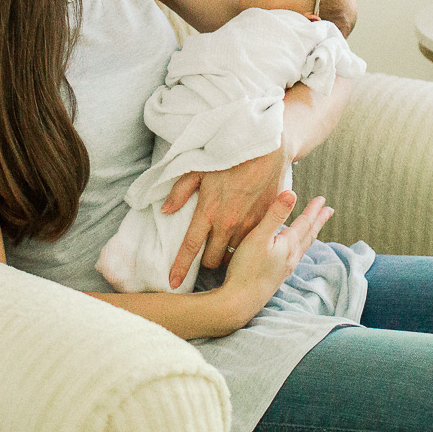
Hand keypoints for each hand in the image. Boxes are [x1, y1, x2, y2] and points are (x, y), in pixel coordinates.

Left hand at [162, 145, 289, 289]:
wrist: (267, 148)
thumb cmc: (230, 155)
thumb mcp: (199, 168)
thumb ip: (180, 191)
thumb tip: (165, 210)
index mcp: (208, 211)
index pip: (190, 247)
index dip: (179, 267)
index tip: (172, 283)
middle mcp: (227, 223)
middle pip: (212, 260)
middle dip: (206, 261)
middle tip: (205, 252)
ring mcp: (248, 225)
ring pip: (232, 254)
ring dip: (226, 252)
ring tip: (224, 243)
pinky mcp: (265, 222)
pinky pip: (251, 244)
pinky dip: (245, 244)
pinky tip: (242, 234)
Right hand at [216, 190, 332, 330]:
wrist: (239, 302)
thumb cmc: (247, 268)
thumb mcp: (259, 237)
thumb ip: (274, 215)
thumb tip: (292, 193)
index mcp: (288, 245)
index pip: (305, 223)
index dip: (313, 210)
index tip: (323, 200)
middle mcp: (291, 257)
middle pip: (309, 235)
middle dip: (318, 221)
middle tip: (329, 211)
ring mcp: (285, 269)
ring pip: (303, 246)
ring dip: (310, 234)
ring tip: (314, 228)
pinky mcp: (276, 277)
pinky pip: (294, 256)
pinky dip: (299, 246)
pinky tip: (293, 250)